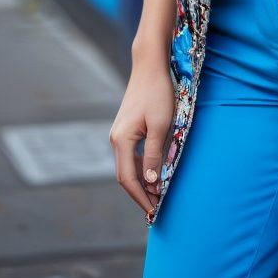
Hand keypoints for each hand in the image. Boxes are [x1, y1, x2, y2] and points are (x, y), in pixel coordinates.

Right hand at [109, 59, 174, 216]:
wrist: (150, 66)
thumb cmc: (158, 93)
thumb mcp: (161, 125)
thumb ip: (154, 155)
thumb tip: (150, 183)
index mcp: (122, 140)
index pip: (128, 179)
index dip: (141, 197)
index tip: (153, 211)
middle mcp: (116, 139)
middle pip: (125, 175)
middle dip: (140, 193)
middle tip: (157, 208)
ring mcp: (119, 133)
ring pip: (127, 165)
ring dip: (141, 181)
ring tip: (157, 194)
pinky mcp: (126, 128)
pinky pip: (131, 155)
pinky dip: (141, 167)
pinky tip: (153, 173)